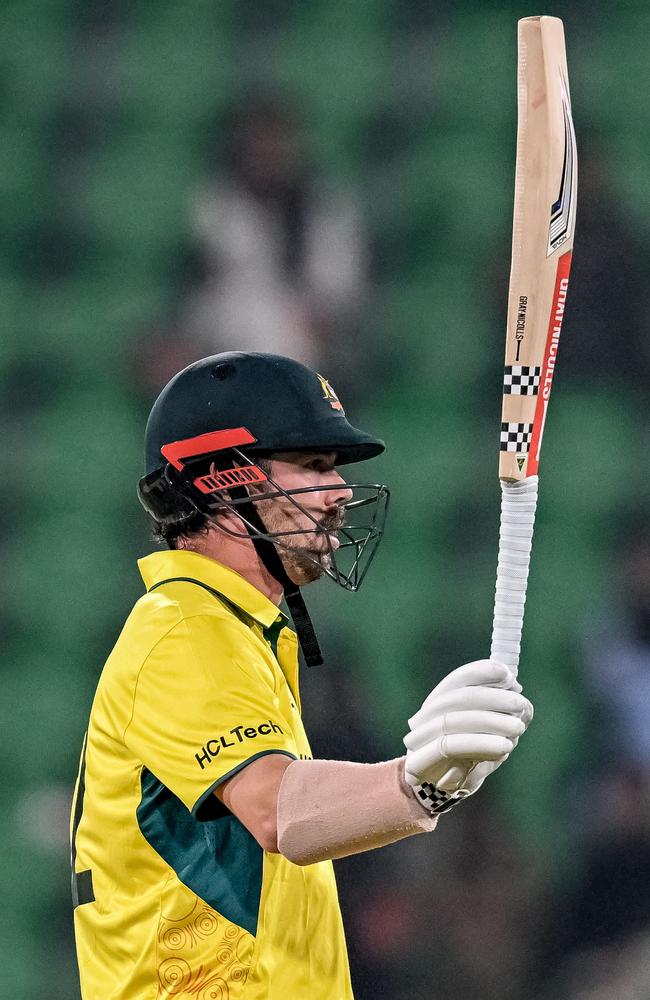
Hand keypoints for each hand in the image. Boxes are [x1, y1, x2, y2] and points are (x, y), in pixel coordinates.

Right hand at [403, 660, 532, 797]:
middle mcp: (426, 715)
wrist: (445, 788)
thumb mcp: (490, 730)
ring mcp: (419, 738)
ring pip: (452, 721)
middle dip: (492, 697)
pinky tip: (504, 746)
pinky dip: (480, 743)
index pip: (458, 679)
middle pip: (456, 698)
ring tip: (518, 727)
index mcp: (441, 701)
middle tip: (521, 704)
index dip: (481, 672)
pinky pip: (451, 747)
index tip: (508, 675)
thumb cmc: (471, 753)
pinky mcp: (419, 761)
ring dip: (489, 721)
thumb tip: (523, 705)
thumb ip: (504, 714)